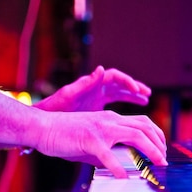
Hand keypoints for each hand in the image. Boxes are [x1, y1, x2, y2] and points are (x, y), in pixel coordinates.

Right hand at [33, 108, 166, 177]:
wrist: (43, 128)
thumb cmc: (65, 136)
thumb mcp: (91, 144)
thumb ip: (106, 153)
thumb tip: (119, 169)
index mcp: (111, 119)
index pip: (142, 122)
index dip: (156, 135)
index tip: (162, 150)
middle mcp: (110, 120)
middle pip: (144, 127)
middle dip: (159, 143)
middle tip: (164, 160)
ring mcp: (101, 128)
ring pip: (135, 135)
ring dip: (150, 150)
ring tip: (157, 164)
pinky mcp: (89, 140)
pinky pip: (108, 154)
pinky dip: (119, 167)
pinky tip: (124, 178)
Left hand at [35, 65, 151, 111]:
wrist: (44, 123)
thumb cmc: (54, 108)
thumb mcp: (69, 95)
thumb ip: (85, 83)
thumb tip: (100, 69)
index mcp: (91, 84)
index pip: (114, 77)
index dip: (127, 82)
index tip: (136, 89)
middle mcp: (95, 89)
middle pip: (119, 84)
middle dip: (134, 87)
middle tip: (147, 94)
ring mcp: (96, 98)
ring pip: (119, 93)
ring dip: (132, 96)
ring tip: (146, 100)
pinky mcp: (95, 109)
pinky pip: (114, 105)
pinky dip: (123, 108)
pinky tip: (131, 115)